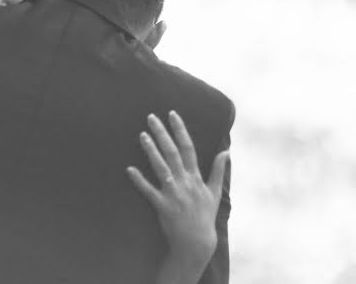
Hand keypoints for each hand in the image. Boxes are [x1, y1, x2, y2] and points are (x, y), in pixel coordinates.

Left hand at [126, 111, 228, 268]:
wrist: (197, 242)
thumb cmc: (205, 216)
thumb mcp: (215, 192)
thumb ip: (219, 170)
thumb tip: (226, 151)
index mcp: (195, 177)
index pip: (188, 147)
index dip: (180, 129)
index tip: (172, 114)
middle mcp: (185, 182)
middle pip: (172, 152)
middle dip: (162, 133)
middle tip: (150, 117)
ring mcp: (173, 193)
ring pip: (161, 167)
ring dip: (151, 150)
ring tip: (141, 135)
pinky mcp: (163, 206)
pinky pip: (149, 191)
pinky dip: (139, 181)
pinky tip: (129, 170)